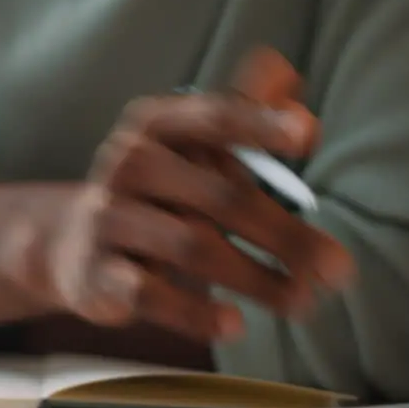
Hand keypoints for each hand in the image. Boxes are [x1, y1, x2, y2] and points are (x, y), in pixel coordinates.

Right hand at [6, 50, 354, 343]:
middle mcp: (128, 164)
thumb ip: (242, 112)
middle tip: (338, 269)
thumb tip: (293, 83)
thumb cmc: (157, 192)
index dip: (259, 124)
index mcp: (156, 125)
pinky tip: (234, 324)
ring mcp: (108, 219)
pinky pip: (150, 294)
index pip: (213, 118)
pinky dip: (195, 312)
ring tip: (301, 302)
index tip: (307, 136)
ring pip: (192, 247)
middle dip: (286, 236)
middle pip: (220, 197)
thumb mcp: (193, 148)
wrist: (70, 243)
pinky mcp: (96, 273)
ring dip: (256, 279)